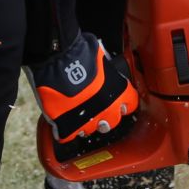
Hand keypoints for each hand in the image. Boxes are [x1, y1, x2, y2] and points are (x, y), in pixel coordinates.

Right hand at [30, 32, 138, 159]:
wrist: (58, 60)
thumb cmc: (80, 52)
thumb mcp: (102, 55)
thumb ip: (106, 67)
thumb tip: (104, 64)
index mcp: (119, 92)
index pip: (130, 104)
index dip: (123, 102)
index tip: (118, 100)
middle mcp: (107, 110)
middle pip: (113, 121)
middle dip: (106, 116)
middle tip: (96, 108)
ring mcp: (88, 121)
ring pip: (91, 130)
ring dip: (86, 123)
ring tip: (77, 113)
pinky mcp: (67, 127)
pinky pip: (69, 136)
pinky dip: (66, 131)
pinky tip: (63, 122)